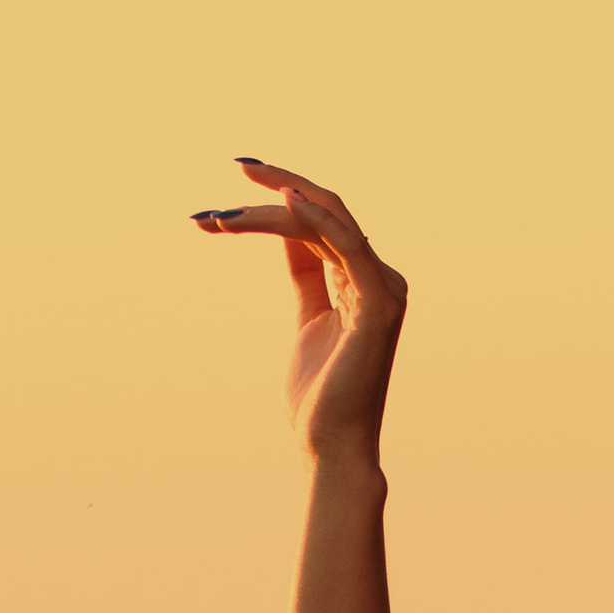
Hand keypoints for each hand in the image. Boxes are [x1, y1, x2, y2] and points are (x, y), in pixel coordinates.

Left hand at [191, 159, 406, 463]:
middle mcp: (380, 279)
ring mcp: (384, 289)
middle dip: (280, 185)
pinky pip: (348, 244)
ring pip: (330, 220)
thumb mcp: (307, 319)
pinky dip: (317, 217)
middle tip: (237, 166)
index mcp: (364, 283)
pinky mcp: (379, 302)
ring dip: (280, 201)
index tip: (229, 198)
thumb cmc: (320, 396)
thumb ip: (306, 276)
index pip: (320, 226)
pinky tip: (284, 198)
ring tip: (235, 193)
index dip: (279, 203)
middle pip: (326, 212)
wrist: (331, 445)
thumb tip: (290, 235)